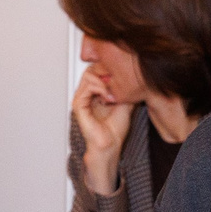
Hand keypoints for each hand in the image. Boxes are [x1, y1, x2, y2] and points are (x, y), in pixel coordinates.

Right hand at [73, 65, 135, 194]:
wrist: (111, 143)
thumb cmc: (115, 129)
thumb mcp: (126, 100)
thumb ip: (124, 86)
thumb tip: (132, 73)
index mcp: (95, 92)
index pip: (97, 69)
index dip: (109, 68)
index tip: (122, 75)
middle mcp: (86, 94)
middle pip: (91, 68)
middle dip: (106, 71)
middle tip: (117, 80)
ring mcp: (81, 99)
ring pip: (88, 74)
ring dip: (104, 80)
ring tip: (113, 92)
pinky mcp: (78, 105)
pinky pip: (86, 86)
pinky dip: (99, 87)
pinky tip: (107, 96)